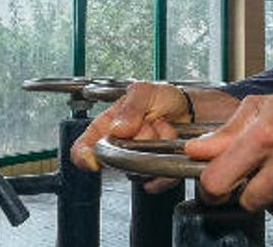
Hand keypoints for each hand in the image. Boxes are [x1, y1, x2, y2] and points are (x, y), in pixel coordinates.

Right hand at [71, 82, 237, 192]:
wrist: (189, 109)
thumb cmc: (161, 98)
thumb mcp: (144, 91)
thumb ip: (130, 107)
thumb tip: (117, 128)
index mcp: (106, 127)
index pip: (83, 149)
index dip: (84, 156)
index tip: (95, 159)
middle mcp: (118, 147)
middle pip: (116, 160)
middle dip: (137, 140)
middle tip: (149, 122)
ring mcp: (135, 161)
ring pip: (136, 171)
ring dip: (155, 148)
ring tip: (163, 128)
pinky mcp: (154, 174)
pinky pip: (155, 181)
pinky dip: (167, 166)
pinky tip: (171, 146)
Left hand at [183, 54, 272, 229]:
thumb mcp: (263, 108)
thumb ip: (225, 133)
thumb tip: (194, 152)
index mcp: (266, 138)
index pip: (216, 183)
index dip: (211, 186)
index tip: (218, 182)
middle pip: (244, 202)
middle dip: (251, 188)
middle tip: (269, 167)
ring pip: (272, 212)